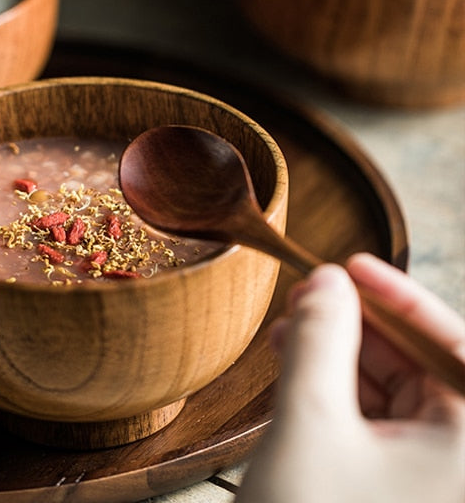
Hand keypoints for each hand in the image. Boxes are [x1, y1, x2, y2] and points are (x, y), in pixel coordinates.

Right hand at [237, 252, 464, 502]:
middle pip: (424, 369)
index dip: (402, 298)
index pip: (455, 348)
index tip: (354, 264)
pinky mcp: (404, 495)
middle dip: (363, 327)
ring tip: (295, 333)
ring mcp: (438, 484)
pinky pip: (382, 427)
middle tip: (312, 296)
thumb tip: (326, 282)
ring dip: (345, 358)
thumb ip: (320, 339)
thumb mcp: (309, 423)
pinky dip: (341, 394)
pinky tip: (302, 371)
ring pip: (399, 397)